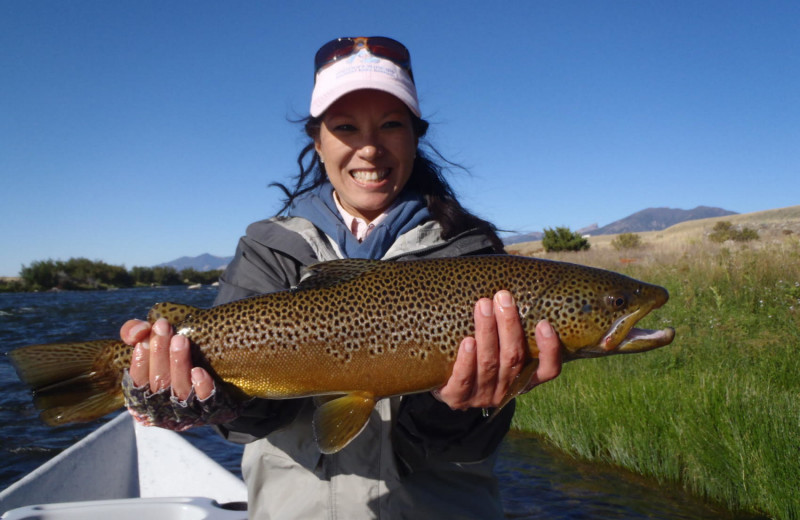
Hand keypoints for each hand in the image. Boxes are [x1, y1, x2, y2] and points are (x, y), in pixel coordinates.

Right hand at [120, 318, 214, 399]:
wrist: (206, 386)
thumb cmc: (169, 361)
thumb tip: (139, 329)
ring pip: (180, 389)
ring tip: (180, 339)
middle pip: (159, 382)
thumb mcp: (149, 346)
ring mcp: (186, 411)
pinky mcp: (209, 408)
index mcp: (143, 396)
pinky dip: (201, 387)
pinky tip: (198, 371)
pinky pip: (205, 401)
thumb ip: (135, 334)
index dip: (140, 360)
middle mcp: (162, 407)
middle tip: (163, 327)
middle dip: (159, 353)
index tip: (143, 337)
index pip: (138, 381)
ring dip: (178, 363)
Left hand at [434, 291, 561, 410]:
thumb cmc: (479, 361)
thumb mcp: (500, 351)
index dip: (549, 349)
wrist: (446, 388)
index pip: (548, 370)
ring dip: (487, 332)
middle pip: (513, 358)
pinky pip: (464, 380)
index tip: (544, 323)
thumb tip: (508, 293)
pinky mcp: (458, 398)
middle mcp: (506, 389)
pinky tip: (467, 341)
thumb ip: (509, 332)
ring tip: (482, 306)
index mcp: (523, 379)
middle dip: (509, 325)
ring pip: (488, 363)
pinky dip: (466, 360)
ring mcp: (482, 396)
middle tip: (502, 297)